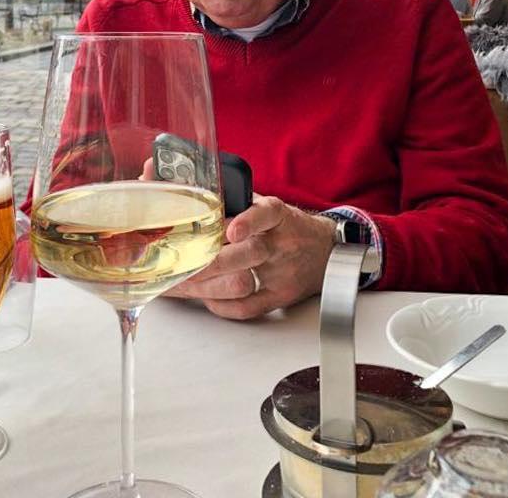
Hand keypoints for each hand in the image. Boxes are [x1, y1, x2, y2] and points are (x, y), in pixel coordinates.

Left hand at [166, 195, 336, 319]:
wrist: (325, 252)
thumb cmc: (287, 226)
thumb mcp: (267, 207)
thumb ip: (237, 204)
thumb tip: (194, 200)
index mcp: (278, 215)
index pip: (265, 214)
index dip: (247, 221)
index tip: (232, 230)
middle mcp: (282, 243)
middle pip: (249, 253)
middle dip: (212, 260)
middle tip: (182, 262)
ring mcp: (282, 273)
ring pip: (243, 283)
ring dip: (208, 285)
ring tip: (183, 282)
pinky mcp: (280, 297)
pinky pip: (248, 307)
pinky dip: (222, 304)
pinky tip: (206, 296)